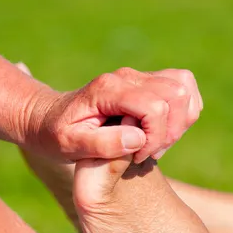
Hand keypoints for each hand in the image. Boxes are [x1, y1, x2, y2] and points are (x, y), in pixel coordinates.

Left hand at [26, 67, 202, 162]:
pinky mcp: (148, 82)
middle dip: (170, 131)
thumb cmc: (55, 135)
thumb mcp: (68, 145)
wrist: (48, 118)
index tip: (137, 156)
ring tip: (155, 143)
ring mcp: (139, 76)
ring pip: (184, 87)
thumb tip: (137, 138)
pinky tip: (161, 133)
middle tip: (148, 152)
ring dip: (179, 121)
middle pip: (176, 94)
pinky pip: (183, 87)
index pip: (154, 107)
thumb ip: (102, 143)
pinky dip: (183, 112)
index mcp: (108, 90)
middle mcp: (127, 77)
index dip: (155, 137)